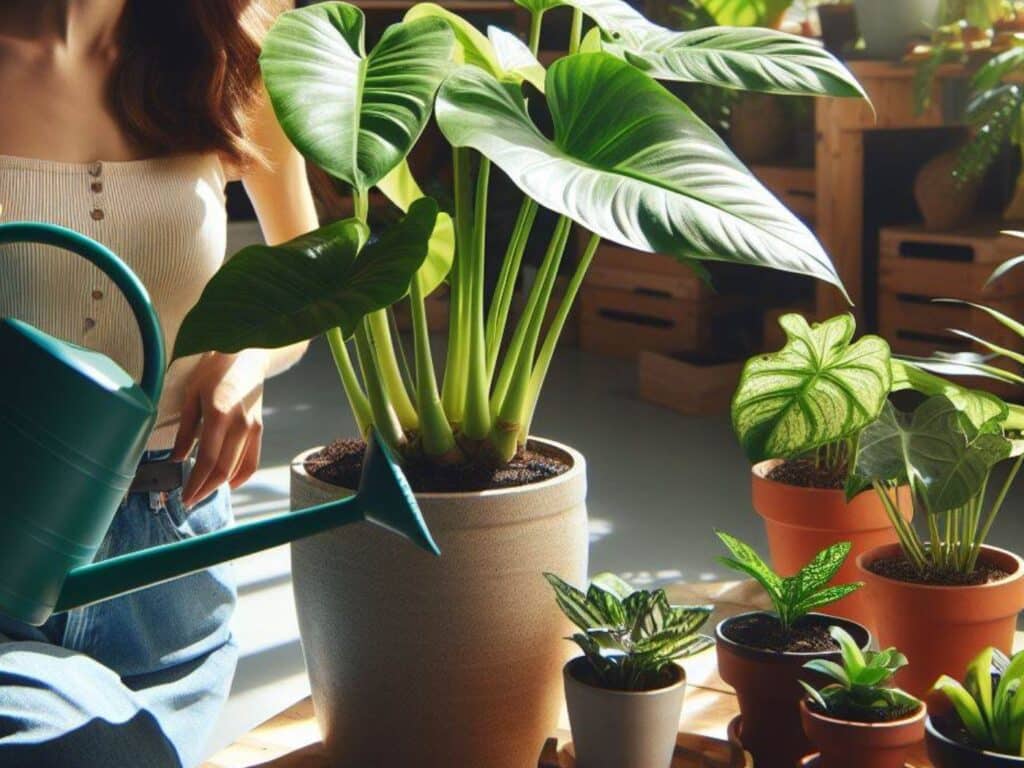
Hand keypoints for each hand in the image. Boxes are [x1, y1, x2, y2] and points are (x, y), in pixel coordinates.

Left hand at [172, 350, 268, 506]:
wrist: (247, 356)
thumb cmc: (215, 371)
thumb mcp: (191, 396)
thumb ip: (186, 431)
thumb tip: (178, 459)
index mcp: (219, 414)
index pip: (208, 460)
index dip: (196, 483)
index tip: (184, 497)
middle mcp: (240, 424)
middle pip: (224, 470)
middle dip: (205, 490)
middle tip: (189, 500)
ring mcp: (253, 428)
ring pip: (238, 469)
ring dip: (220, 485)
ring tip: (203, 491)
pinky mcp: (259, 429)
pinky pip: (252, 461)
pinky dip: (241, 476)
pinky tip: (228, 483)